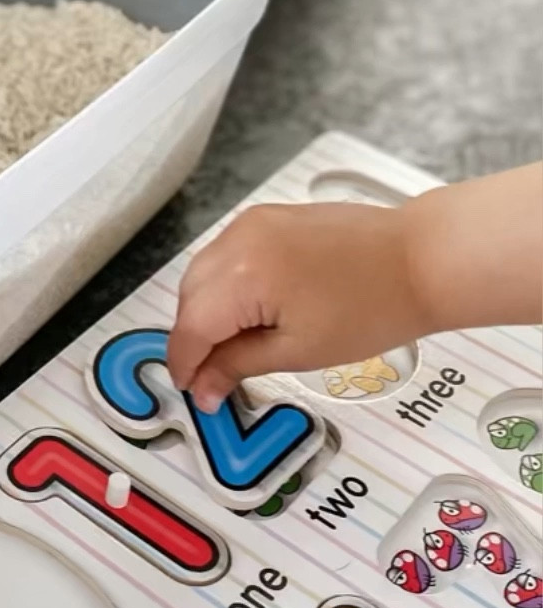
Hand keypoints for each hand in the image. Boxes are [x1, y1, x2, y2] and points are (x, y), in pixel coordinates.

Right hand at [166, 164, 541, 413]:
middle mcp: (239, 240)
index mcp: (243, 276)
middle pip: (189, 297)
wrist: (420, 259)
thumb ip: (239, 366)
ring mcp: (252, 222)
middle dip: (193, 338)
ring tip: (233, 346)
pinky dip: (225, 283)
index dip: (186, 364)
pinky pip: (227, 253)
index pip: (191, 327)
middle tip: (212, 377)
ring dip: (206, 310)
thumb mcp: (299, 351)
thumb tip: (203, 388)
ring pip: (204, 273)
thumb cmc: (373, 306)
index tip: (192, 391)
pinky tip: (248, 310)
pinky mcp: (269, 217)